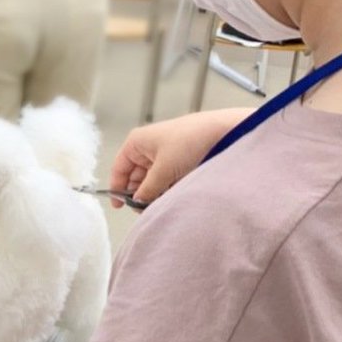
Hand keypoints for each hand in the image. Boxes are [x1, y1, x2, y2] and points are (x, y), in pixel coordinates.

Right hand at [110, 109, 252, 208]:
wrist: (224, 132)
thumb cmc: (190, 141)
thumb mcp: (163, 170)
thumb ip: (147, 190)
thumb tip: (138, 202)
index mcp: (137, 142)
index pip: (119, 169)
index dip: (117, 188)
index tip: (119, 207)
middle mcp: (148, 147)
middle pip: (136, 176)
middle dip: (140, 193)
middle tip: (145, 209)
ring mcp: (165, 153)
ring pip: (152, 179)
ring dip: (155, 192)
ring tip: (162, 203)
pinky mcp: (180, 159)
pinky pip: (167, 178)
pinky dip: (168, 188)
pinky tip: (174, 196)